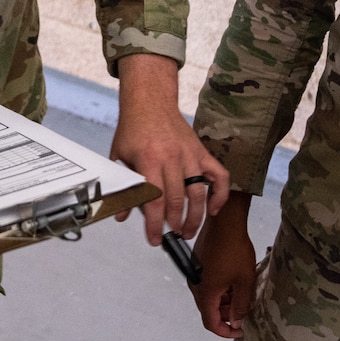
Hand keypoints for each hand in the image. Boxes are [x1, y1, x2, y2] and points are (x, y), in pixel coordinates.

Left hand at [107, 53, 229, 243]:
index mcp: (148, 159)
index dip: (153, 224)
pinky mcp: (202, 152)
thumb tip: (121, 214)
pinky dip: (220, 195)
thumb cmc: (133, 129)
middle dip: (174, 224)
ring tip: (187, 231)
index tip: (154, 239)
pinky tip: (213, 211)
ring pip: (198, 193)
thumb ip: (123, 185)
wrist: (150, 101)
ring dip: (195, 217)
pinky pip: (219, 176)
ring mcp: (190, 154)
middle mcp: (172, 158)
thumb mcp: (119, 155)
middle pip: (177, 200)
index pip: (154, 200)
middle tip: (171, 237)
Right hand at [189, 193, 257, 337]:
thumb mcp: (244, 281)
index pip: (210, 322)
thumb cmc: (235, 252)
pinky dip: (220, 289)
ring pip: (208, 296)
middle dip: (227, 315)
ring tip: (242, 294)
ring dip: (224, 301)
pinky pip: (207, 284)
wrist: (225, 222)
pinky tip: (234, 281)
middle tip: (245, 310)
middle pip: (208, 309)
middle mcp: (195, 285)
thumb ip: (240, 305)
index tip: (240, 330)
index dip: (225, 331)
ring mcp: (195, 273)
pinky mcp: (197, 263)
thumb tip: (236, 323)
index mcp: (204, 293)